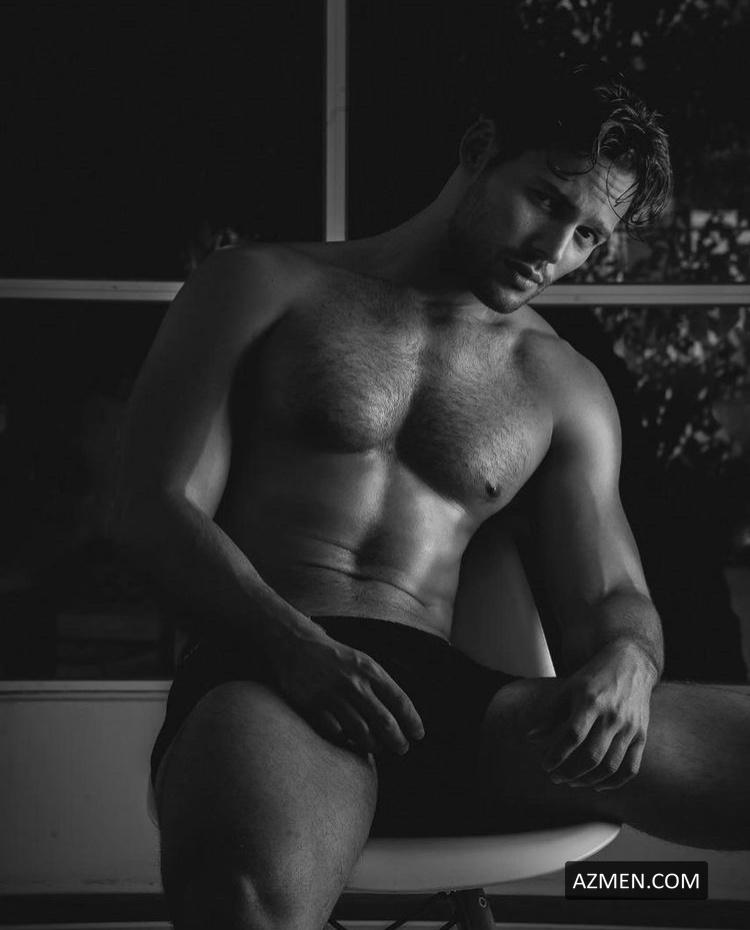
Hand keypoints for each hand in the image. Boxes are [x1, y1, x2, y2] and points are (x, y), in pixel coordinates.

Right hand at [269, 626, 424, 756]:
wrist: (298, 646)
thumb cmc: (336, 658)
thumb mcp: (363, 662)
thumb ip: (380, 685)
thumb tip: (401, 716)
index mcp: (371, 670)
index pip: (400, 701)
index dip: (412, 721)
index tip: (418, 735)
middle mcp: (355, 683)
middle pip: (384, 722)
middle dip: (397, 740)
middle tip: (402, 749)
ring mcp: (334, 695)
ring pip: (362, 732)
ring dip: (375, 746)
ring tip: (379, 748)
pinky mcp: (314, 706)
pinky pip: (336, 732)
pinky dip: (346, 740)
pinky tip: (350, 740)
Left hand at [526, 642, 656, 790]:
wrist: (631, 663)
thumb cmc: (594, 677)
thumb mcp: (568, 690)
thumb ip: (550, 715)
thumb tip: (529, 738)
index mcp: (590, 702)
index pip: (572, 736)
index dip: (557, 754)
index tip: (545, 766)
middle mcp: (612, 716)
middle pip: (591, 755)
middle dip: (570, 772)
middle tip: (555, 778)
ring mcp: (629, 727)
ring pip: (610, 765)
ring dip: (588, 780)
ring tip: (572, 782)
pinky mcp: (641, 735)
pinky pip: (631, 767)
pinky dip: (614, 782)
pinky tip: (597, 784)